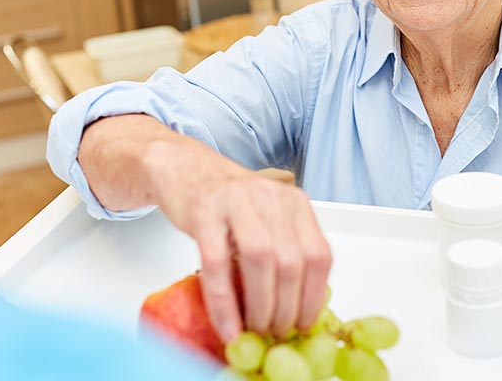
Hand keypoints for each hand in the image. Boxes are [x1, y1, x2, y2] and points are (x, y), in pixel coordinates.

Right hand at [149, 141, 331, 342]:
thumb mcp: (266, 219)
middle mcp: (270, 198)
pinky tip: (227, 327)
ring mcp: (236, 201)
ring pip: (260, 260)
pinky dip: (224, 303)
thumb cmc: (227, 202)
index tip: (304, 325)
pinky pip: (216, 265)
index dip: (314, 297)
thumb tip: (296, 311)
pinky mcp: (203, 212)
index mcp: (294, 202)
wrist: (182, 166)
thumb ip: (284, 252)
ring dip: (261, 306)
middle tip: (276, 334)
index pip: (318, 255)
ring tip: (255, 331)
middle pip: (291, 261)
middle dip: (287, 309)